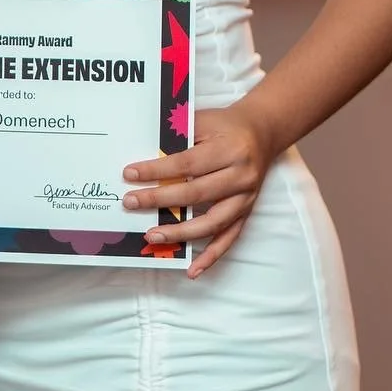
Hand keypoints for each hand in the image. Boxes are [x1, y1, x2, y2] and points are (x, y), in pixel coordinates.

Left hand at [121, 102, 276, 278]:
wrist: (261, 132)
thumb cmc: (224, 125)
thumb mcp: (202, 121)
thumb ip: (177, 138)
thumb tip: (145, 160)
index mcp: (228, 150)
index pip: (186, 163)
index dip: (157, 170)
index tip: (130, 174)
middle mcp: (240, 176)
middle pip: (196, 194)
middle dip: (160, 200)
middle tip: (131, 203)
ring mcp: (245, 198)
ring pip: (212, 223)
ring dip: (181, 233)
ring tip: (152, 236)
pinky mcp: (246, 212)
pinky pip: (229, 239)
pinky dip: (211, 256)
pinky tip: (192, 269)